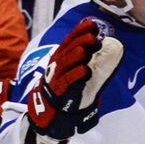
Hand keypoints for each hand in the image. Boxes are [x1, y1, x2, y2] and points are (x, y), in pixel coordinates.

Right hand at [22, 19, 124, 143]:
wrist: (48, 119)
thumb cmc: (63, 95)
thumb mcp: (71, 75)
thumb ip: (81, 63)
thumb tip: (97, 47)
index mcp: (59, 61)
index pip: (68, 42)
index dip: (79, 32)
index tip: (91, 24)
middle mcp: (55, 68)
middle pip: (67, 51)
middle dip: (80, 41)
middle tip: (93, 35)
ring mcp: (54, 81)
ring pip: (65, 64)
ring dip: (76, 55)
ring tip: (87, 48)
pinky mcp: (57, 95)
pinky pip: (66, 84)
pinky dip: (75, 76)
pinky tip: (85, 71)